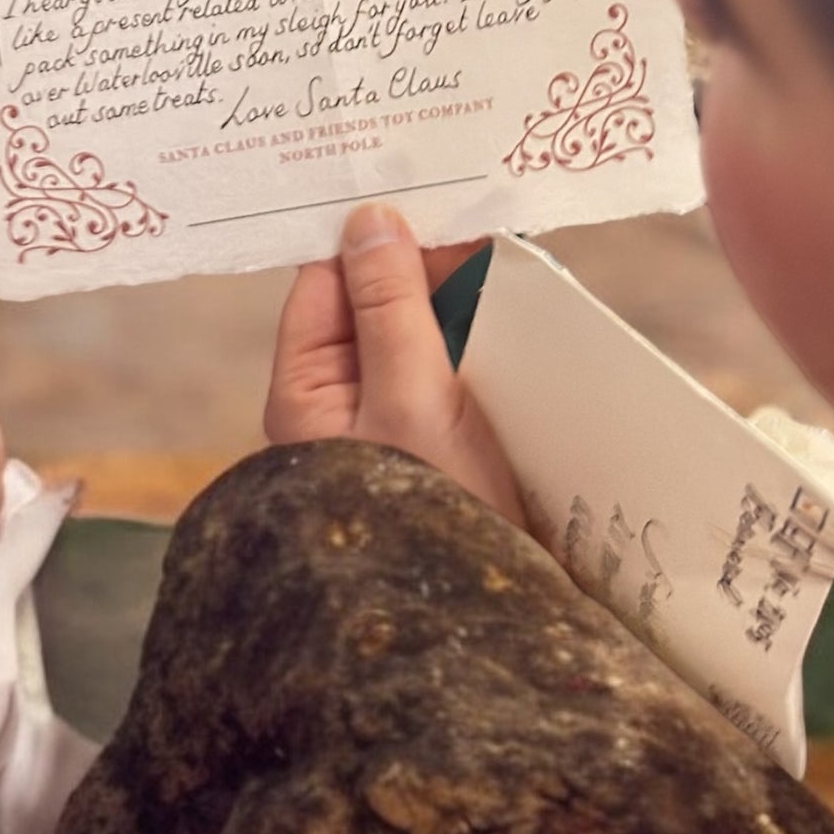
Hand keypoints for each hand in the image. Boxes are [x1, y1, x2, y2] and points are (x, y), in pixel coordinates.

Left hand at [265, 206, 524, 526]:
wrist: (475, 644)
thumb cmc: (424, 518)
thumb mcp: (408, 398)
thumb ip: (390, 306)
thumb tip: (371, 220)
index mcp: (307, 392)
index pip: (327, 283)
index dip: (372, 235)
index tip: (426, 190)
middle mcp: (341, 409)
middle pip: (376, 307)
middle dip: (427, 265)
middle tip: (486, 214)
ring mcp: (392, 434)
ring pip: (421, 340)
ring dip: (464, 306)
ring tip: (516, 260)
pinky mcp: (441, 457)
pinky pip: (455, 380)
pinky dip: (485, 349)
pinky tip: (527, 326)